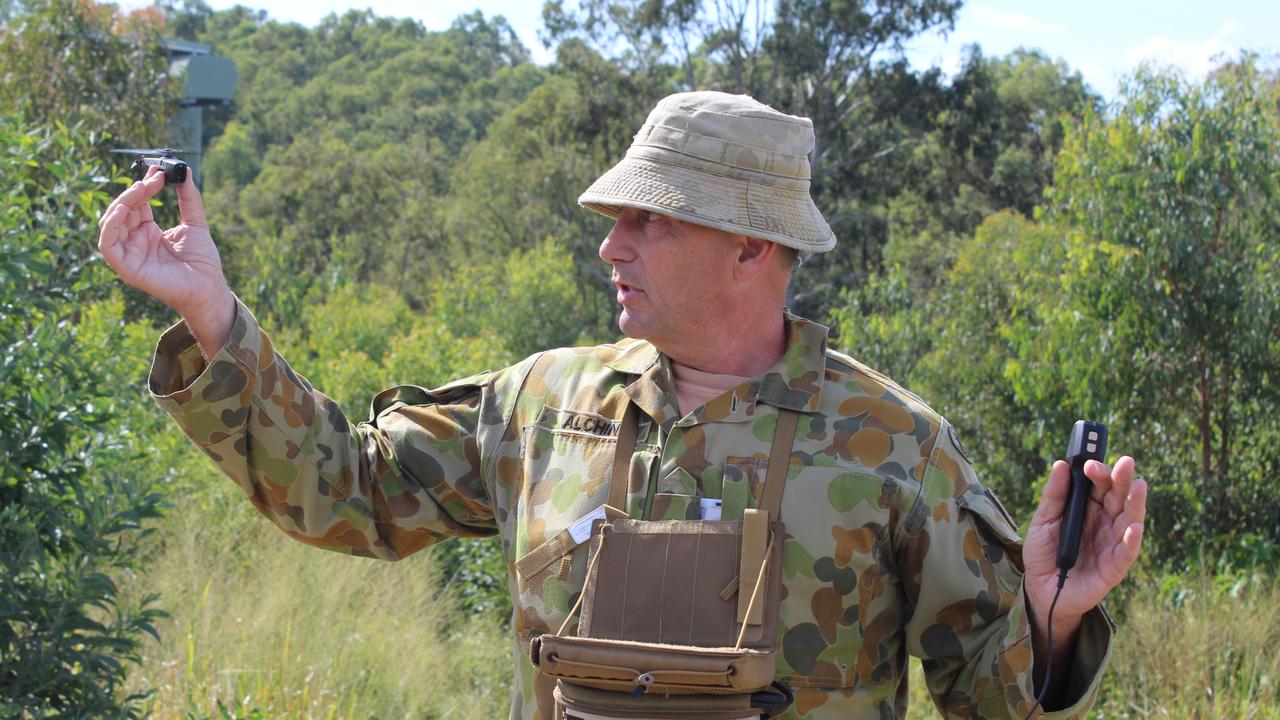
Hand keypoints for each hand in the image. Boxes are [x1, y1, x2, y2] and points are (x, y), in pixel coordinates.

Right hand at [96, 165, 228, 316]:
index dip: (143, 186)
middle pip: (121, 210)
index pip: (136, 204)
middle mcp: (135, 242)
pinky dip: (110, 226)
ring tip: (142, 188)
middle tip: (154, 178)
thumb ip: (189, 199)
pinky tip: (123, 210)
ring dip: (122, 202)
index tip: (158, 171)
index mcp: (148, 232)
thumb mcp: (196, 224)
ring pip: (110, 223)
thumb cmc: (202, 262)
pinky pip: (107, 245)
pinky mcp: (126, 268)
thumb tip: (184, 171)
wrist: (209, 288)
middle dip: (135, 191)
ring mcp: (129, 255)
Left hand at [1023, 456, 1146, 634]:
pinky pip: (1127, 552)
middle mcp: (1105, 522)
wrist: (1040, 590)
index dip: (1099, 472)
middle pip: (1118, 497)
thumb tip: (1061, 465)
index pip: (1099, 485)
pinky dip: (1132, 539)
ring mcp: (1112, 543)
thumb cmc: (1043, 553)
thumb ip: (1054, 495)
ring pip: (1129, 519)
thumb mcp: (1043, 521)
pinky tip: (1134, 527)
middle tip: (1125, 462)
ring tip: (1139, 486)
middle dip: (1122, 479)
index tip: (1090, 463)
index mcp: (1088, 508)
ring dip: (1135, 503)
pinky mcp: (1115, 566)